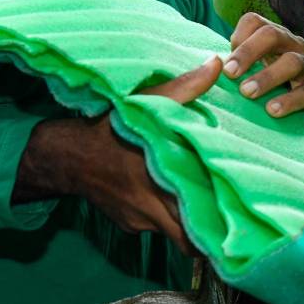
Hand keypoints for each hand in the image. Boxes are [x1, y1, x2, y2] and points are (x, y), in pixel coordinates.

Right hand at [15, 57, 222, 255]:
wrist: (64, 156)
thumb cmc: (108, 127)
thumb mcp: (144, 103)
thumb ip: (184, 87)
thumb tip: (216, 64)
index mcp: (161, 176)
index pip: (201, 214)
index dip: (222, 217)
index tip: (239, 209)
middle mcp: (151, 206)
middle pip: (191, 239)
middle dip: (210, 232)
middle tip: (230, 217)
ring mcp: (140, 220)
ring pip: (175, 234)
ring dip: (190, 224)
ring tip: (208, 208)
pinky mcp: (129, 225)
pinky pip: (155, 227)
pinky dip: (167, 217)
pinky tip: (171, 198)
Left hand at [222, 13, 303, 132]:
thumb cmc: (272, 89)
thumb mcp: (254, 71)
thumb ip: (234, 65)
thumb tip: (207, 66)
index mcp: (274, 37)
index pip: (254, 22)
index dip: (238, 36)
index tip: (224, 63)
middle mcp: (293, 46)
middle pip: (272, 34)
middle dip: (248, 52)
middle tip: (230, 73)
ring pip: (291, 62)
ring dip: (267, 77)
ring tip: (247, 92)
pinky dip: (288, 101)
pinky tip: (272, 110)